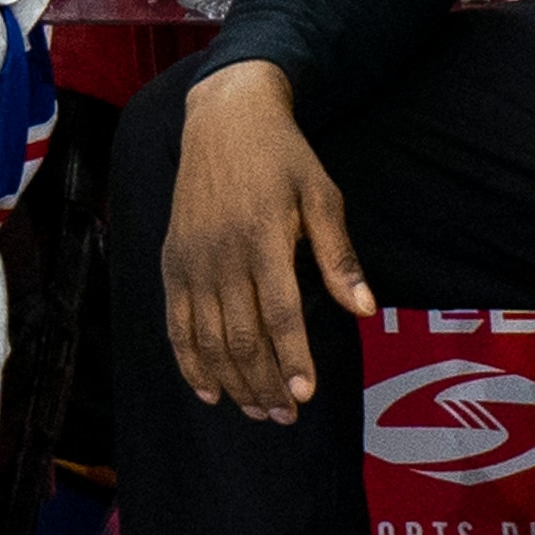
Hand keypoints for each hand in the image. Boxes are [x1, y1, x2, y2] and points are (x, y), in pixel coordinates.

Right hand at [163, 64, 377, 421]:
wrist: (224, 119)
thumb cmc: (283, 158)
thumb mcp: (322, 196)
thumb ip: (339, 256)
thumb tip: (363, 310)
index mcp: (262, 236)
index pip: (278, 313)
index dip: (291, 358)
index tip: (304, 394)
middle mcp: (221, 253)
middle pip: (240, 335)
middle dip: (264, 383)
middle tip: (286, 416)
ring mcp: (191, 260)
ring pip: (207, 337)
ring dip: (233, 381)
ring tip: (257, 411)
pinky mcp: (171, 262)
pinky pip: (176, 324)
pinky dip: (190, 362)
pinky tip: (210, 390)